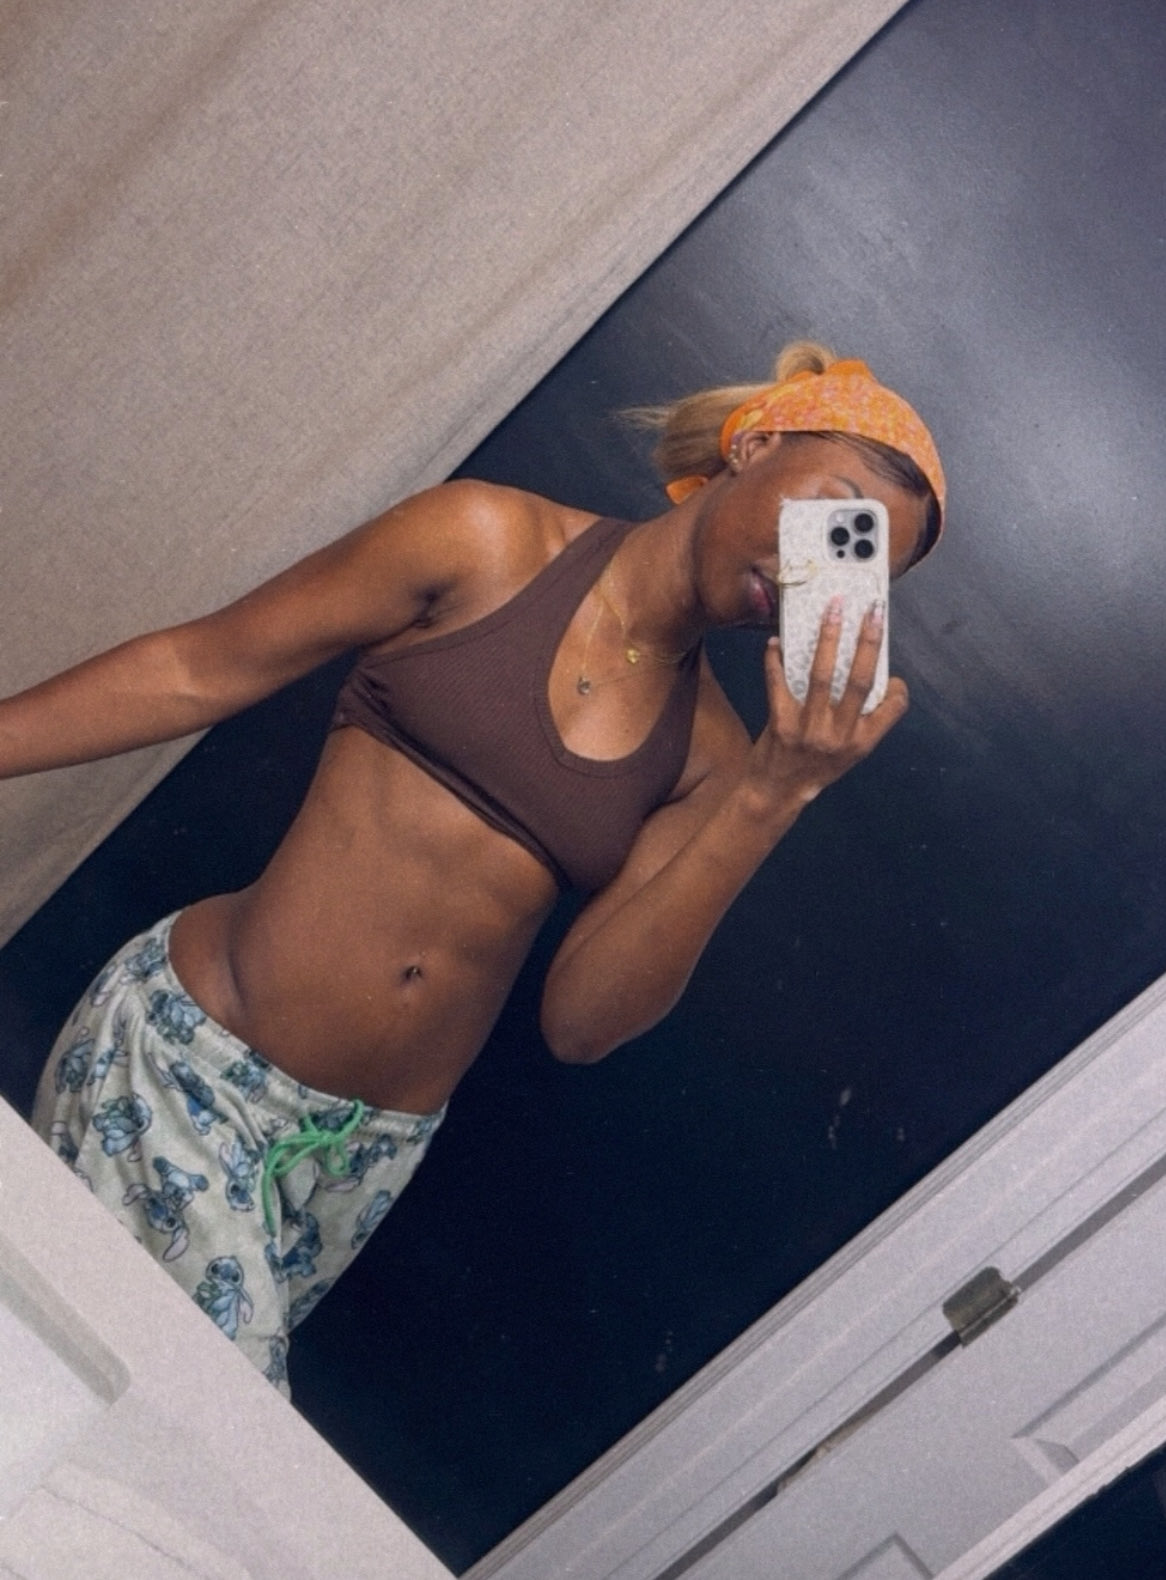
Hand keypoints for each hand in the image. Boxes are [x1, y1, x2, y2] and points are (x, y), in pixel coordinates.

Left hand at [749, 598, 908, 808]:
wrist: (775, 794)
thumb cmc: (814, 768)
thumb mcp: (847, 752)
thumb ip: (859, 720)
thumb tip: (863, 671)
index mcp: (862, 741)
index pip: (893, 707)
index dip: (897, 685)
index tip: (893, 666)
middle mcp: (839, 736)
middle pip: (860, 680)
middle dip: (868, 641)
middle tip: (872, 610)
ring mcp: (810, 730)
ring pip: (823, 676)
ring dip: (828, 638)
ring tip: (832, 610)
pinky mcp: (781, 725)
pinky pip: (779, 684)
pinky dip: (775, 660)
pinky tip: (775, 642)